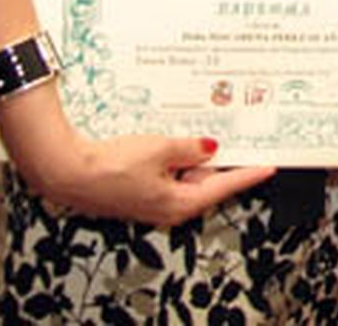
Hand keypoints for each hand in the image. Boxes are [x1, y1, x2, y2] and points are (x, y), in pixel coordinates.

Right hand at [0, 94, 274, 226]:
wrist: (66, 172)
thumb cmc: (111, 165)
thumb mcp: (160, 150)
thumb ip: (191, 148)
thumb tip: (212, 147)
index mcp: (179, 203)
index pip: (224, 187)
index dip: (249, 174)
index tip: (271, 165)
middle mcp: (169, 207)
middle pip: (208, 182)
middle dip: (225, 161)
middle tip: (246, 138)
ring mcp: (154, 199)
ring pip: (189, 176)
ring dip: (199, 157)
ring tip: (215, 130)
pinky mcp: (141, 189)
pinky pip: (170, 173)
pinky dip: (180, 157)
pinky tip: (182, 138)